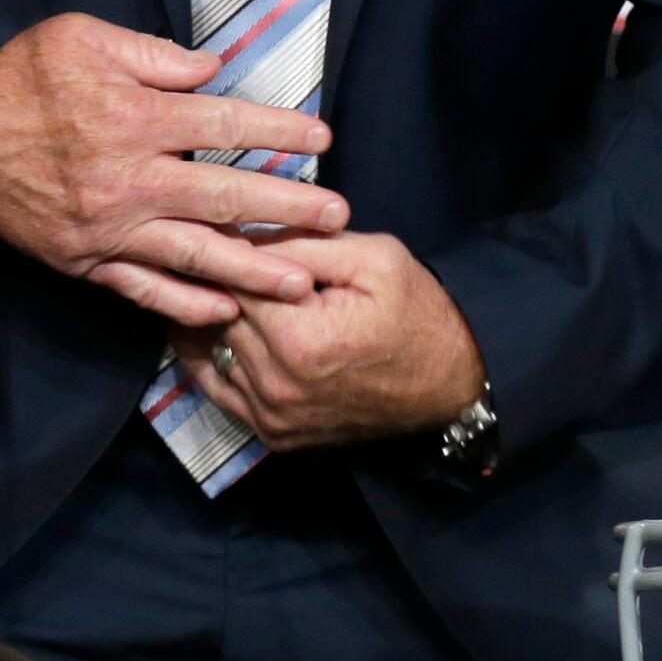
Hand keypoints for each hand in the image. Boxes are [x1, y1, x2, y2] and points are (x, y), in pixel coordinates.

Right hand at [0, 13, 346, 326]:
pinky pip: (145, 290)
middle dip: (288, 208)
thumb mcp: (79, 38)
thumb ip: (151, 55)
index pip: (225, 126)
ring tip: (303, 282)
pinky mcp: (88, 260)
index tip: (321, 138)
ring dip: (254, 269)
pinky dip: (186, 305)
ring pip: (196, 255)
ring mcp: (110, 229)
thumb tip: (211, 70)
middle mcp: (130, 180)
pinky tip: (226, 313)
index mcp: (134, 119)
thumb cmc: (17, 81)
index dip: (278, 132)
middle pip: (226, 197)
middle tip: (338, 218)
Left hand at [171, 233, 483, 454]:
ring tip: (218, 284)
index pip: (231, 278)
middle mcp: (276, 386)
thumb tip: (238, 230)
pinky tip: (221, 326)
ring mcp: (272, 418)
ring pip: (210, 351)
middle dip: (217, 280)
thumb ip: (302, 240)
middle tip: (215, 249)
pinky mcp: (273, 435)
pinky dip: (214, 356)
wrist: (451, 383)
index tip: (224, 225)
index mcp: (299, 339)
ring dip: (211, 317)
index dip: (227, 247)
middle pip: (216, 315)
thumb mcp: (372, 256)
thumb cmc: (416, 312)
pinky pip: (219, 389)